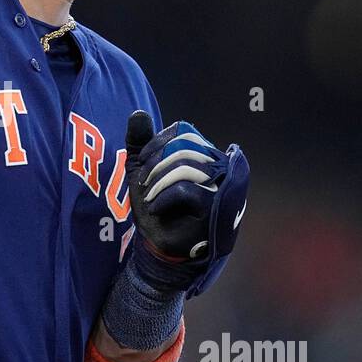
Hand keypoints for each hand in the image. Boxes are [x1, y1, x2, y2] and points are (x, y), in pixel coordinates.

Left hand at [124, 111, 249, 296]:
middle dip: (156, 164)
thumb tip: (138, 114)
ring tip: (150, 198)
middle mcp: (222, 169)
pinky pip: (188, 190)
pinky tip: (157, 209)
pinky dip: (163, 197)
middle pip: (185, 147)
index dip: (158, 143)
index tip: (142, 162)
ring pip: (186, 167)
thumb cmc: (155, 208)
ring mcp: (223, 189)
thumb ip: (140, 143)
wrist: (157, 247)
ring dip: (158, 182)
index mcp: (206, 156)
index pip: (184, 132)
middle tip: (145, 184)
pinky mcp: (218, 210)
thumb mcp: (142, 172)